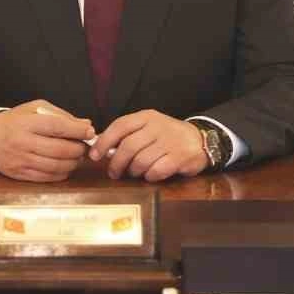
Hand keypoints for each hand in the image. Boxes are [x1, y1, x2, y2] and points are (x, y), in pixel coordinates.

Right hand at [0, 100, 94, 182]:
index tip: (89, 132)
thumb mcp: (34, 109)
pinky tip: (65, 166)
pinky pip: (47, 178)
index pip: (57, 127)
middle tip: (84, 146)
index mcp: (27, 123)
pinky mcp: (20, 175)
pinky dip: (61, 173)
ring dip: (72, 163)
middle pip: (59, 150)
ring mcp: (21, 161)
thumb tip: (85, 125)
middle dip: (78, 149)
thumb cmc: (15, 121)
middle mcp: (23, 143)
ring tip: (76, 157)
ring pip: (56, 166)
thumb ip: (60, 115)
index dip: (77, 131)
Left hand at [89, 110, 207, 181]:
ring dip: (133, 171)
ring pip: (141, 161)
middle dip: (116, 163)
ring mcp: (170, 142)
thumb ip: (128, 135)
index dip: (104, 141)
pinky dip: (149, 176)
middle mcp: (157, 127)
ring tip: (134, 173)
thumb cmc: (167, 136)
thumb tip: (101, 148)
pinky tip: (150, 175)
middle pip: (128, 146)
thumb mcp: (148, 127)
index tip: (94, 155)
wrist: (199, 140)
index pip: (120, 126)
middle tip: (113, 172)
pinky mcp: (180, 157)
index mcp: (147, 117)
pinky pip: (156, 171)